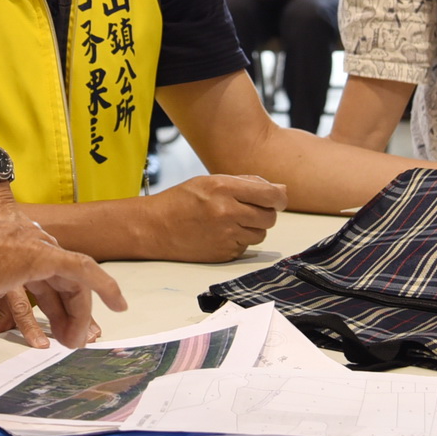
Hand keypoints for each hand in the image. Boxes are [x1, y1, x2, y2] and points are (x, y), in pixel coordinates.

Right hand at [0, 221, 126, 348]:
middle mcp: (26, 248)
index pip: (42, 280)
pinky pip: (81, 271)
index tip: (61, 328)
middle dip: (72, 313)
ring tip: (74, 342)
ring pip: (70, 285)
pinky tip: (111, 308)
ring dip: (76, 316)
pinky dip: (102, 286)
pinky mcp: (42, 256)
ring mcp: (33, 250)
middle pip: (61, 283)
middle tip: (77, 341)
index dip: (55, 305)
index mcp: (10, 254)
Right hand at [146, 174, 286, 261]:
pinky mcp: (224, 254)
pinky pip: (246, 247)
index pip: (271, 195)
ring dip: (253, 227)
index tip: (277, 199)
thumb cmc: (182, 200)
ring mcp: (226, 236)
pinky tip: (220, 233)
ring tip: (231, 221)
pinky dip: (239, 240)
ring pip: (261, 234)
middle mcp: (227, 212)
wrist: (155, 228)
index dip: (279, 197)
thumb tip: (281, 190)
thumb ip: (247, 183)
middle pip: (270, 217)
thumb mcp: (211, 181)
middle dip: (265, 212)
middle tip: (248, 209)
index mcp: (224, 188)